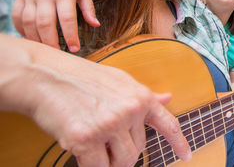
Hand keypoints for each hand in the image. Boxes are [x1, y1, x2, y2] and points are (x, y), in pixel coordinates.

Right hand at [0, 35, 190, 166]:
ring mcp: (109, 124)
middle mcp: (129, 110)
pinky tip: (82, 149)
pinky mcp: (86, 139)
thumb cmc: (81, 78)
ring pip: (122, 163)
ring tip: (93, 141)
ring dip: (109, 161)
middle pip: (138, 150)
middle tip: (103, 134)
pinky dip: (91, 165)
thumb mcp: (119, 80)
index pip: (167, 123)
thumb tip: (167, 97)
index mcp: (140, 96)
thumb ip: (143, 94)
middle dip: (122, 149)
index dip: (179, 142)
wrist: (45, 76)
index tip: (187, 156)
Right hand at [12, 0, 97, 51]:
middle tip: (58, 54)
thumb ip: (88, 8)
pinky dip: (21, 30)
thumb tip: (96, 25)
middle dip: (51, 42)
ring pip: (29, 22)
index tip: (75, 48)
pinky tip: (30, 37)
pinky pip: (17, 16)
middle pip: (45, 23)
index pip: (67, 19)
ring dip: (36, 39)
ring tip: (45, 49)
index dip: (71, 36)